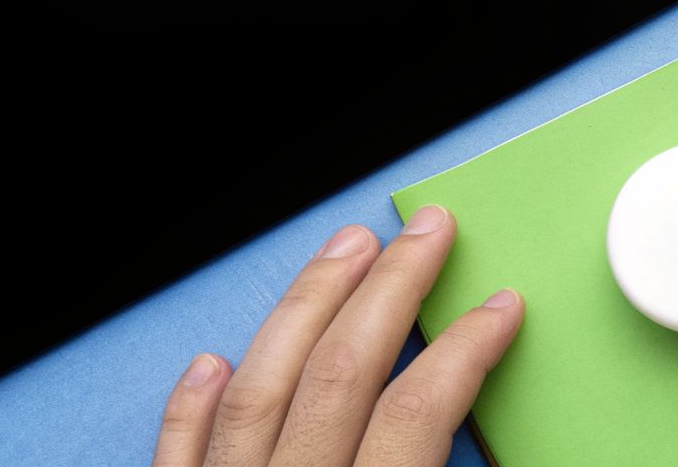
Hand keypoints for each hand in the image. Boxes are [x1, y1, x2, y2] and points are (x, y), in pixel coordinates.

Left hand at [152, 205, 523, 466]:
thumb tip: (487, 437)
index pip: (418, 413)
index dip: (466, 351)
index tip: (500, 308)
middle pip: (340, 374)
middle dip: (391, 290)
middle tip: (428, 232)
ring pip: (260, 390)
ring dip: (306, 310)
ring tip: (346, 249)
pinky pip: (177, 454)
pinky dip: (192, 405)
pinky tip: (212, 360)